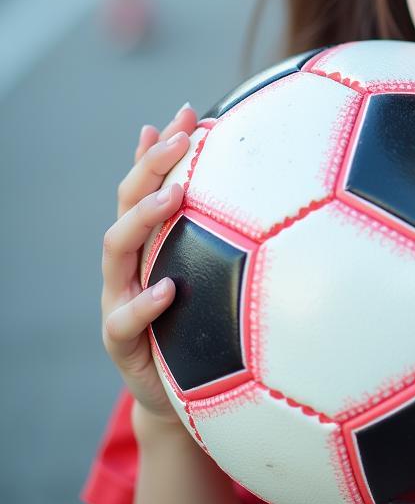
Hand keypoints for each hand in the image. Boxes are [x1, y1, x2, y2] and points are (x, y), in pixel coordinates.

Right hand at [100, 102, 196, 427]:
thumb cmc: (193, 316)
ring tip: (173, 196)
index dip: (160, 148)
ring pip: (116, 250)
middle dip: (150, 168)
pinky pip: (125, 320)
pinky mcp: (121, 341)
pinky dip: (144, 301)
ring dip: (143, 219)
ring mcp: (119, 298)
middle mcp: (127, 262)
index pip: (146, 183)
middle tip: (180, 141)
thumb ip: (198, 225)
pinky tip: (167, 288)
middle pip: (127, 205)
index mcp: (146, 239)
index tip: (187, 114)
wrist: (180, 389)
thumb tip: (209, 176)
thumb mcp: (197, 265)